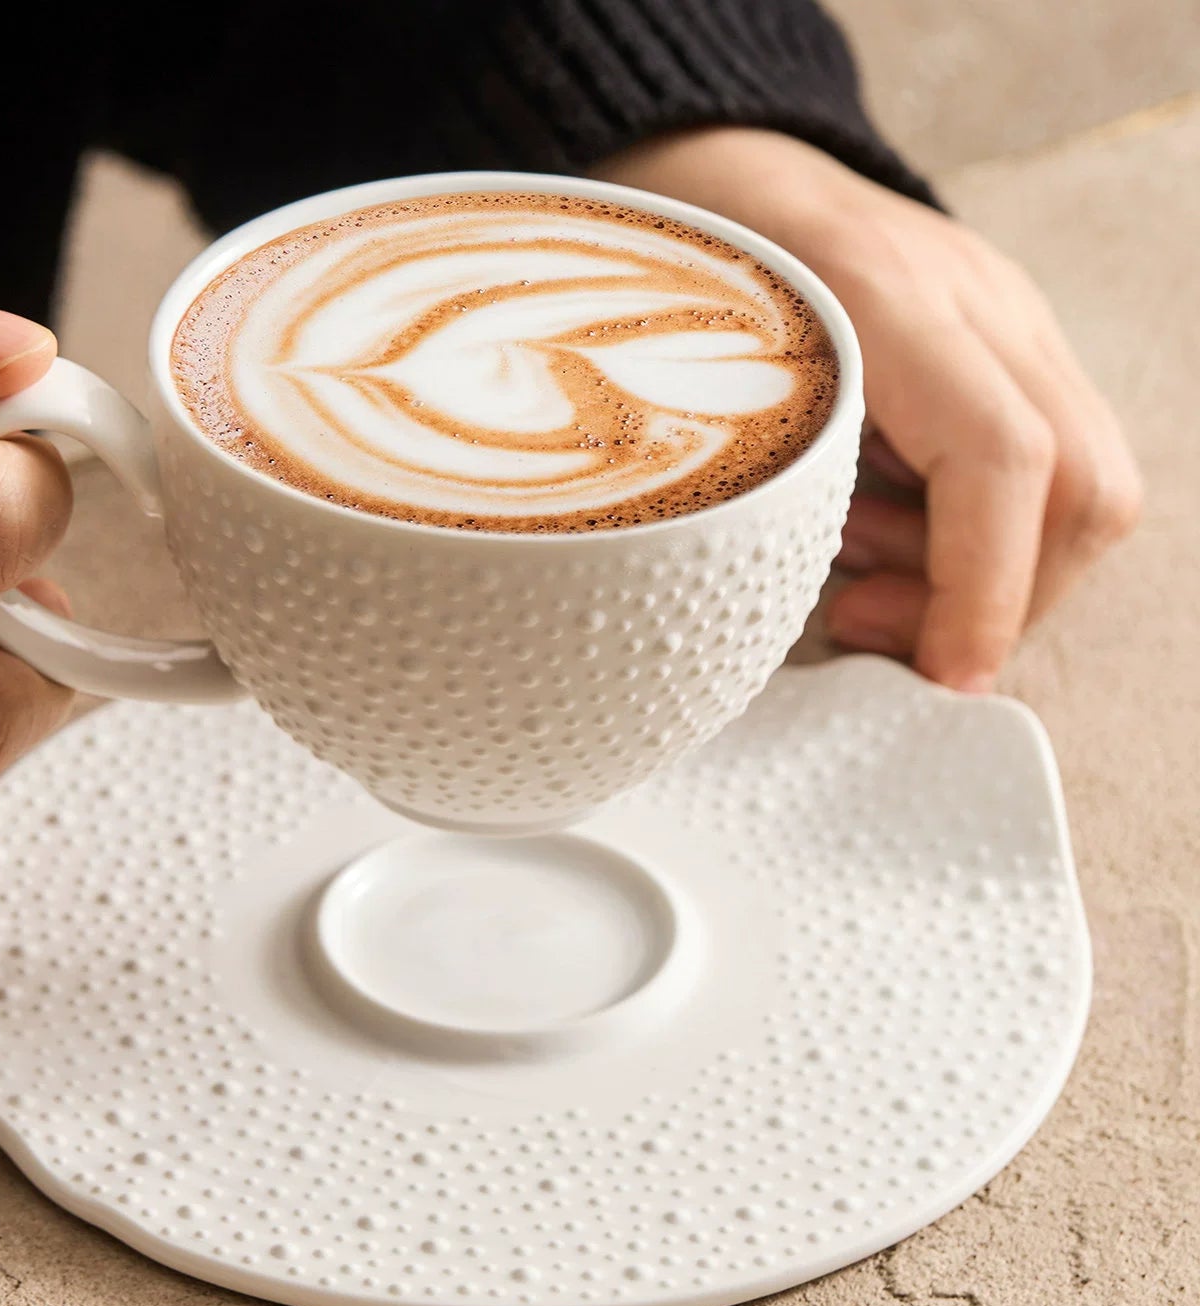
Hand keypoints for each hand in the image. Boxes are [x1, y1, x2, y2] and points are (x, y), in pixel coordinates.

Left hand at [594, 128, 1141, 690]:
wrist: (719, 173)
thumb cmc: (679, 279)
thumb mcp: (685, 373)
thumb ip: (762, 477)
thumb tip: (845, 618)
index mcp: (888, 294)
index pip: (1004, 459)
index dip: (985, 590)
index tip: (941, 675)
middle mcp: (977, 301)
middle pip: (1082, 485)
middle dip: (998, 598)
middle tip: (869, 619)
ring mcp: (1009, 319)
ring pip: (1082, 484)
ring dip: (978, 569)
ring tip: (854, 564)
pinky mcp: (1009, 349)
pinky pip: (1043, 465)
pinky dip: (970, 533)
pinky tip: (874, 526)